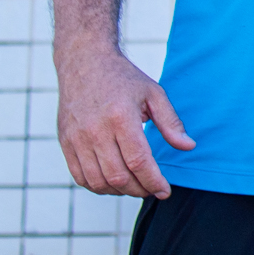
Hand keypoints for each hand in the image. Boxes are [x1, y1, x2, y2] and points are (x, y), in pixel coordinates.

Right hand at [55, 44, 192, 199]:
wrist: (84, 62)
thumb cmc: (123, 78)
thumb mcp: (153, 93)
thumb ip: (171, 122)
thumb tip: (188, 146)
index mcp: (121, 117)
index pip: (138, 161)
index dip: (153, 181)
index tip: (165, 191)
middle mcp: (96, 131)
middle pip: (119, 176)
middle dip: (140, 190)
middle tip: (152, 189)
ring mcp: (77, 139)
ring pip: (98, 182)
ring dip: (120, 192)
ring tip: (136, 186)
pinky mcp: (66, 143)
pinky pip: (80, 177)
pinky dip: (98, 187)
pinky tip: (114, 182)